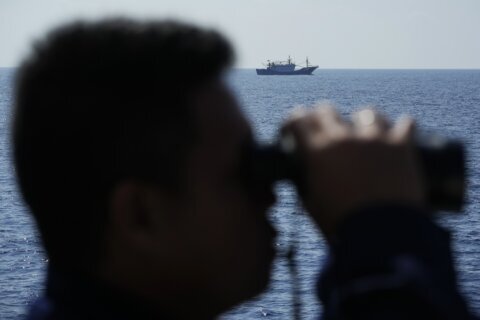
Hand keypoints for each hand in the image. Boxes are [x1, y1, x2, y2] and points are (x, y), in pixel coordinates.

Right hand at [282, 106, 425, 240]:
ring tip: (366, 133)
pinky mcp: (402, 146)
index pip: (298, 119)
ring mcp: (374, 138)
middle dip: (323, 117)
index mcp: (317, 151)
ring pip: (367, 113)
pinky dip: (402, 127)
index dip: (294, 121)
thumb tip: (304, 180)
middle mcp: (343, 137)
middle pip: (327, 110)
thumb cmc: (341, 226)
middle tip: (326, 129)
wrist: (382, 237)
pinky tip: (401, 131)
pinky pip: (405, 123)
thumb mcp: (312, 207)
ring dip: (363, 121)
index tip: (295, 129)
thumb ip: (305, 187)